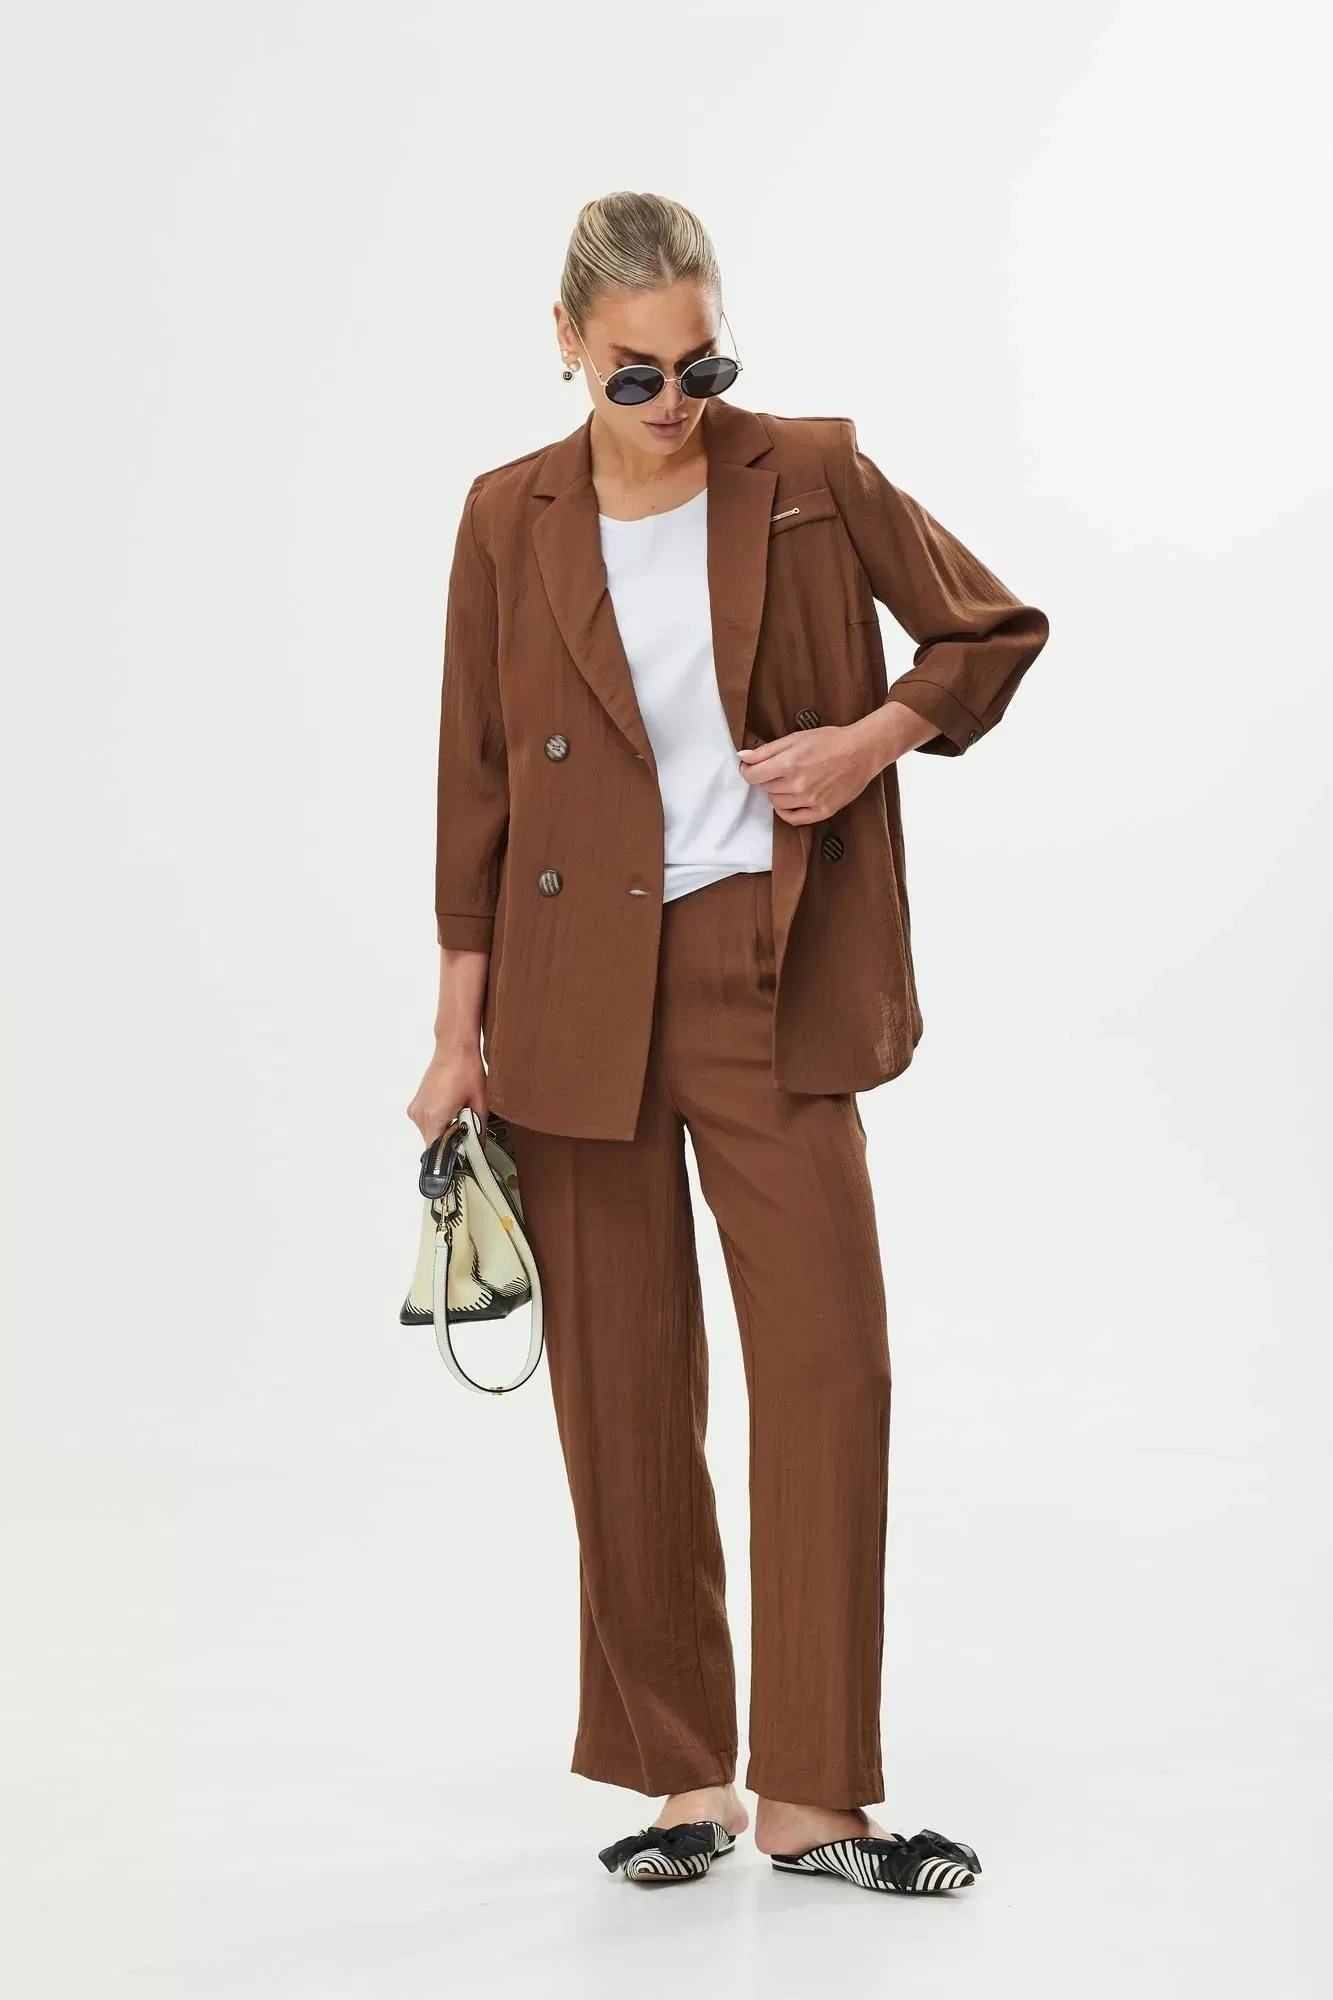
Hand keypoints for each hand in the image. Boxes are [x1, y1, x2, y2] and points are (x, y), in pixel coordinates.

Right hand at [406, 1039, 486, 1144]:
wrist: (454, 1048)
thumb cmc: (465, 1069)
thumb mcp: (479, 1102)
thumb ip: (479, 1128)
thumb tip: (479, 1145)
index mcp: (434, 1116)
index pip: (436, 1151)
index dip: (450, 1154)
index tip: (461, 1153)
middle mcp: (420, 1114)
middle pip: (433, 1143)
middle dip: (449, 1142)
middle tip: (466, 1130)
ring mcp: (416, 1108)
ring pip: (429, 1133)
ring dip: (443, 1131)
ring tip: (459, 1115)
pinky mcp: (416, 1103)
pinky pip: (426, 1123)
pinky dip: (438, 1121)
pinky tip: (451, 1109)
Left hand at [737, 722, 881, 824]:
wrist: (861, 752)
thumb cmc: (830, 741)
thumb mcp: (795, 738)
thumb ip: (766, 751)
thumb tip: (742, 758)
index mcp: (789, 764)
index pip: (752, 776)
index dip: (748, 771)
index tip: (751, 768)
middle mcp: (797, 785)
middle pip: (765, 788)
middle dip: (769, 778)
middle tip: (783, 769)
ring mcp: (810, 801)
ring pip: (776, 803)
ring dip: (779, 793)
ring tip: (793, 781)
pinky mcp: (822, 811)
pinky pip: (792, 818)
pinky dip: (787, 810)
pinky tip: (793, 799)